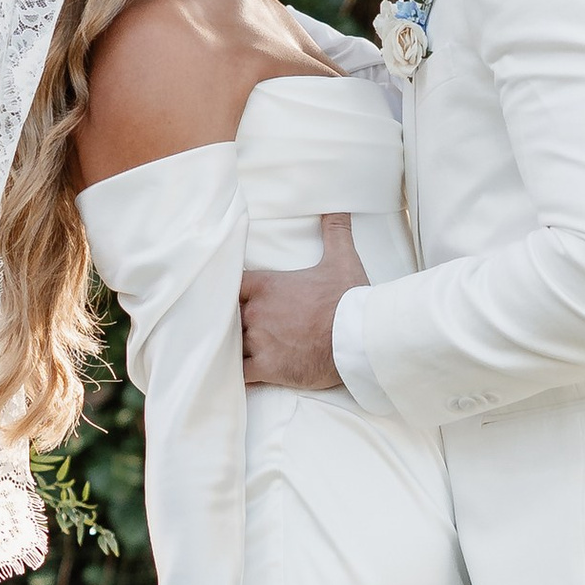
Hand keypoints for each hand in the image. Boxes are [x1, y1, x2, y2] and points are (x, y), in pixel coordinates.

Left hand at [241, 211, 366, 388]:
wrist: (359, 337)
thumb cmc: (348, 298)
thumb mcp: (341, 259)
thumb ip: (334, 231)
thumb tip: (337, 208)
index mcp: (266, 285)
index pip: (229, 285)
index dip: (225, 293)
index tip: (225, 297)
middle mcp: (256, 312)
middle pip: (224, 316)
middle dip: (226, 321)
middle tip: (224, 326)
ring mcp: (259, 341)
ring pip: (228, 345)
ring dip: (229, 348)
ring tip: (226, 352)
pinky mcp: (267, 367)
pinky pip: (238, 373)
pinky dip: (232, 375)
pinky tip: (229, 376)